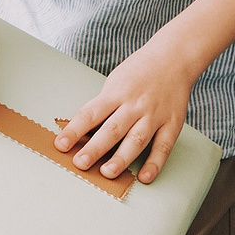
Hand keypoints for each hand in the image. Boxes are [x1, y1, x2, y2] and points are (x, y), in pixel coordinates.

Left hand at [54, 37, 194, 183]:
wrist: (174, 57)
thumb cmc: (139, 72)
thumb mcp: (116, 82)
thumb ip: (103, 107)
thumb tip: (84, 135)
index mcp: (117, 93)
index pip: (91, 113)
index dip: (75, 130)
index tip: (60, 145)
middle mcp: (135, 104)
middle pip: (113, 129)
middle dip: (95, 148)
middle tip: (80, 163)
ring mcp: (155, 114)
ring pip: (137, 139)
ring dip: (122, 158)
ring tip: (107, 172)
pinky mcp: (172, 123)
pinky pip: (163, 146)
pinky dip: (155, 163)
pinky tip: (144, 177)